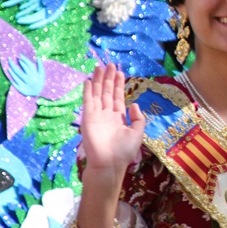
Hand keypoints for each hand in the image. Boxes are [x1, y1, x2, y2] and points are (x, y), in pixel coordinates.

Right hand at [80, 64, 145, 181]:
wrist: (109, 163)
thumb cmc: (124, 151)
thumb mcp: (137, 133)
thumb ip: (138, 118)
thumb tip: (134, 104)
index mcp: (119, 117)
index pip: (118, 96)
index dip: (119, 84)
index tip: (119, 72)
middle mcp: (107, 113)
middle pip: (108, 92)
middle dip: (109, 78)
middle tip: (110, 64)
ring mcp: (97, 115)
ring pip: (98, 93)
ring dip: (99, 80)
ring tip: (100, 67)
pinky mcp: (88, 118)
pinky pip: (88, 101)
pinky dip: (88, 90)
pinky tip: (89, 80)